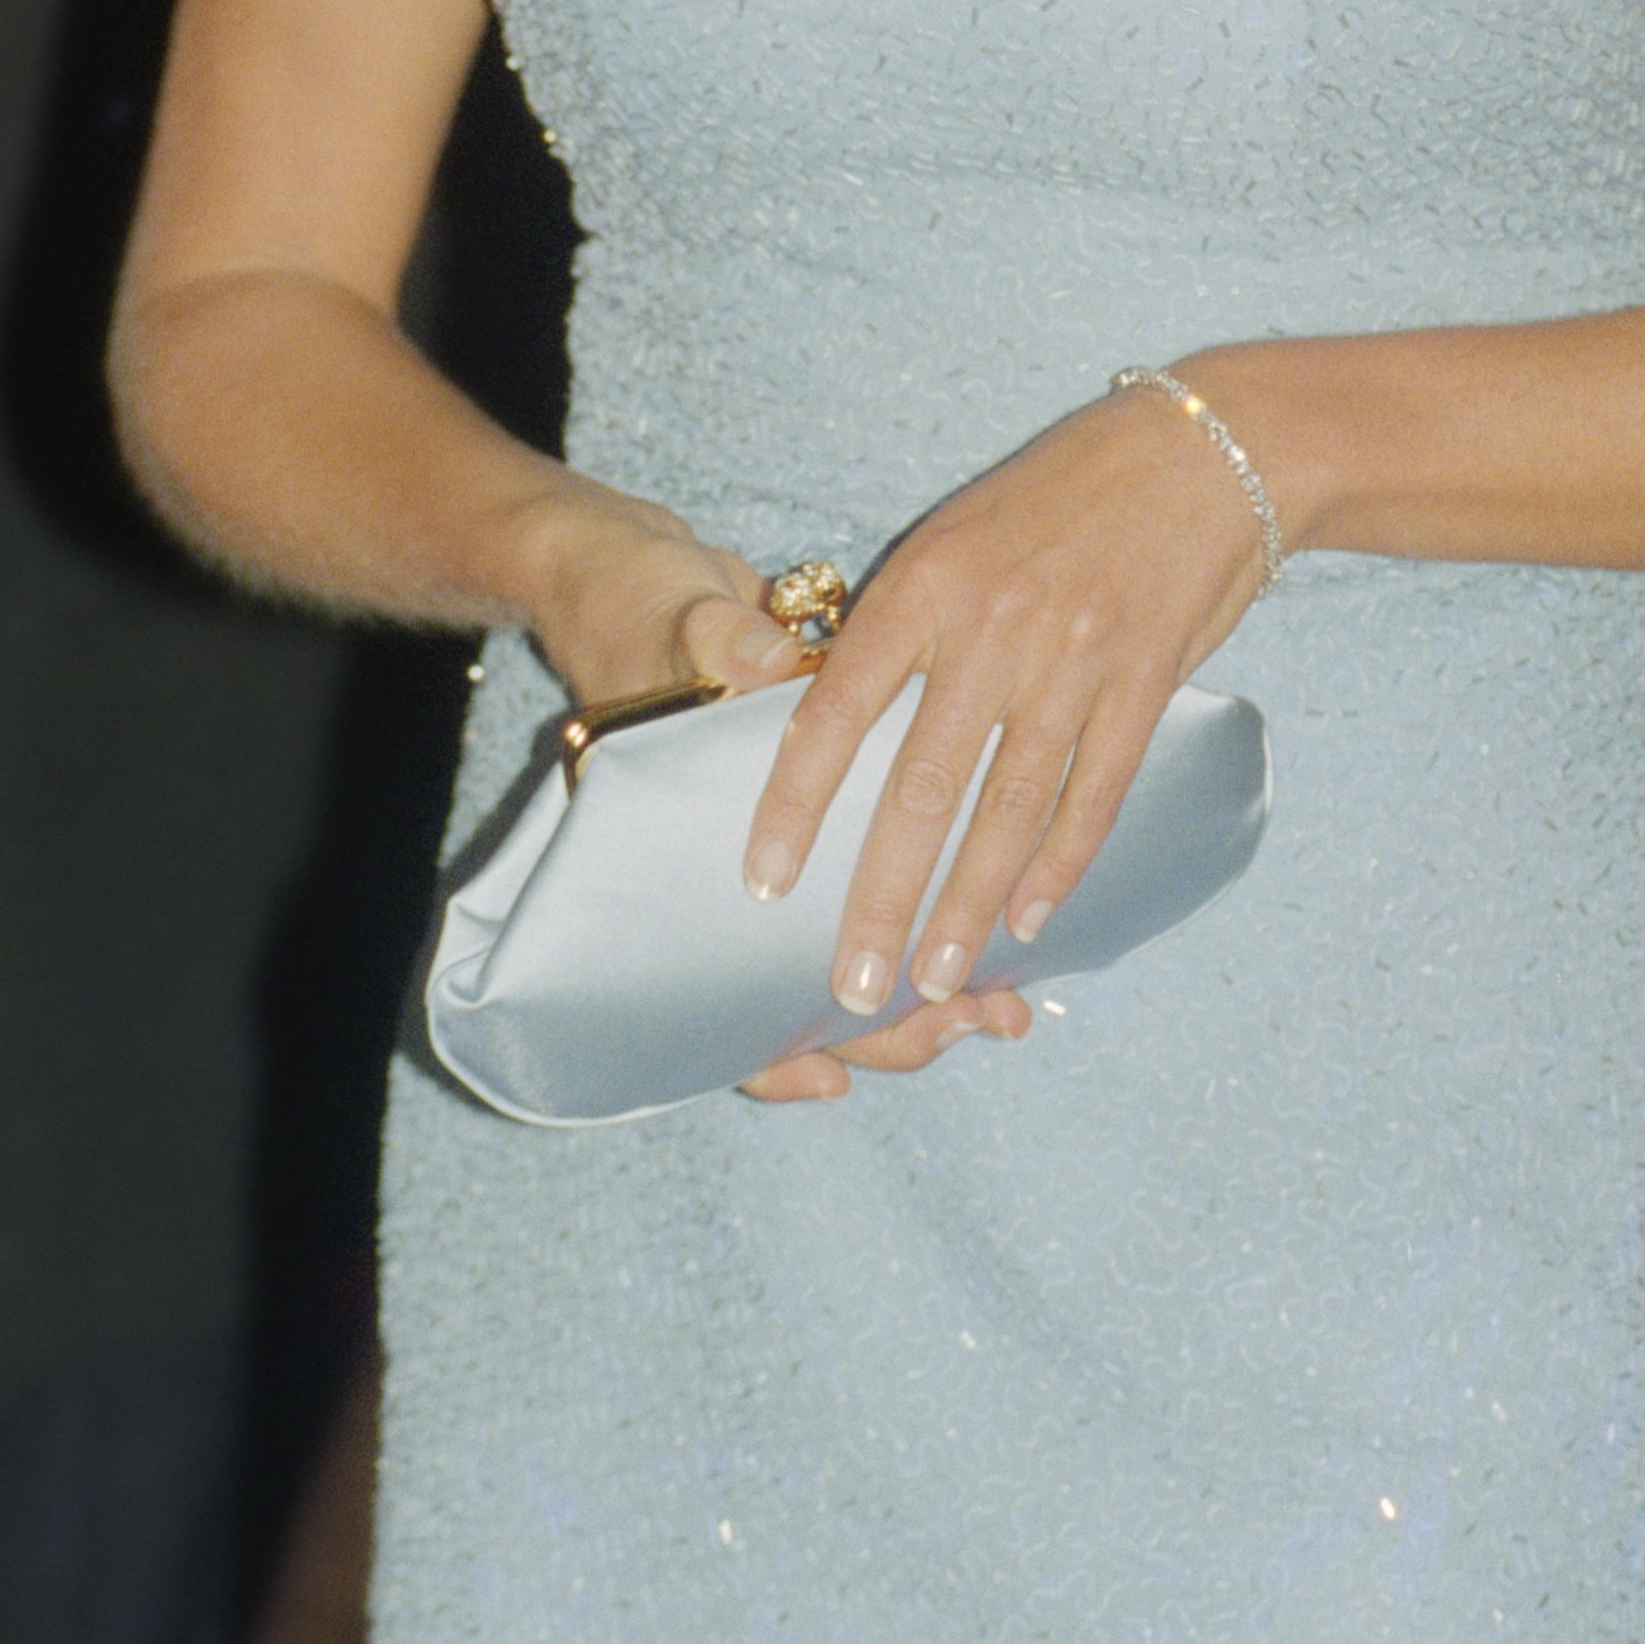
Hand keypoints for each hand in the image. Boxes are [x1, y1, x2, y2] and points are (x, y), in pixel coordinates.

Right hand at [513, 482, 1026, 1107]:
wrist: (629, 567)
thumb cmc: (633, 604)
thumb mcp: (666, 620)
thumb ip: (710, 641)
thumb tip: (756, 660)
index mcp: (673, 851)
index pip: (710, 990)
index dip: (768, 1054)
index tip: (832, 1076)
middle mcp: (729, 868)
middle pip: (803, 999)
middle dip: (891, 1027)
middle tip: (967, 1026)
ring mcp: (788, 848)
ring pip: (854, 960)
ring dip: (933, 994)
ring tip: (1005, 1012)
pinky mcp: (838, 803)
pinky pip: (889, 882)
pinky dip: (950, 905)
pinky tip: (1015, 930)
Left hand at [737, 380, 1273, 1041]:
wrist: (1205, 447)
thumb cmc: (1066, 489)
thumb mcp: (960, 533)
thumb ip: (905, 623)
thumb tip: (840, 721)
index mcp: (925, 584)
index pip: (835, 713)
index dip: (794, 805)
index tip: (766, 883)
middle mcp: (990, 628)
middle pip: (919, 790)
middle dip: (881, 901)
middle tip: (853, 986)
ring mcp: (1072, 660)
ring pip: (1005, 811)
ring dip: (967, 907)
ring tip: (938, 981)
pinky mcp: (1146, 683)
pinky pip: (1092, 795)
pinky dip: (1058, 866)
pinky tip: (1029, 921)